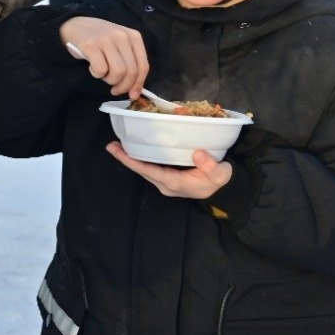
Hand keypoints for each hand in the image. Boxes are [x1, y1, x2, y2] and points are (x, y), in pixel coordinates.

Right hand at [59, 16, 149, 95]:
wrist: (76, 25)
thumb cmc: (101, 40)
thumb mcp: (120, 46)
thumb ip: (130, 64)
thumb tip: (135, 93)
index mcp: (134, 36)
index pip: (143, 66)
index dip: (138, 84)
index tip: (132, 95)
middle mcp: (122, 36)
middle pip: (131, 72)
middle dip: (123, 86)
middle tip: (114, 89)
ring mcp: (106, 39)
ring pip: (118, 72)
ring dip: (110, 80)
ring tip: (103, 74)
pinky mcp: (91, 45)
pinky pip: (100, 69)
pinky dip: (97, 74)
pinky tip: (92, 68)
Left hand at [107, 142, 231, 198]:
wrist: (224, 190)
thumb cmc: (220, 180)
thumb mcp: (220, 173)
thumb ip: (210, 165)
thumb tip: (197, 152)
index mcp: (175, 182)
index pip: (149, 171)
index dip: (132, 161)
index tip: (118, 152)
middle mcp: (166, 184)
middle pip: (142, 171)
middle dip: (126, 159)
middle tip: (111, 145)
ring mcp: (166, 183)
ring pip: (144, 170)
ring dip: (131, 159)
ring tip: (117, 146)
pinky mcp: (168, 179)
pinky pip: (150, 169)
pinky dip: (140, 160)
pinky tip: (135, 150)